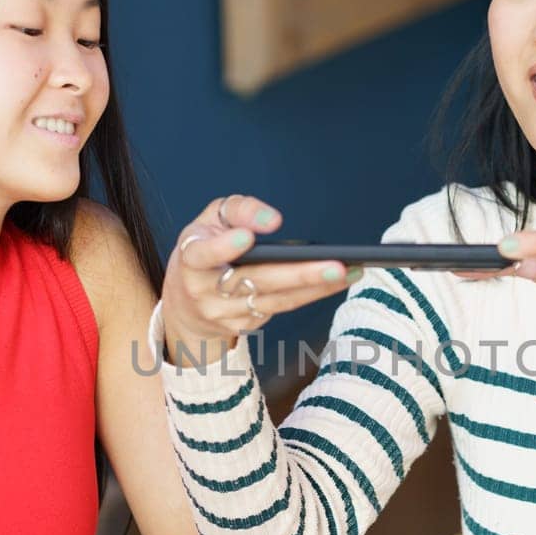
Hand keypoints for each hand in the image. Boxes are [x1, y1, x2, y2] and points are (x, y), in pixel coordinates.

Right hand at [160, 194, 359, 364]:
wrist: (185, 304)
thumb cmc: (205, 247)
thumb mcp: (210, 218)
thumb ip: (238, 210)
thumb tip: (272, 220)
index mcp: (191, 259)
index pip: (203, 254)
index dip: (223, 247)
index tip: (246, 238)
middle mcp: (205, 291)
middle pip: (256, 281)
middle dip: (298, 274)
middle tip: (335, 264)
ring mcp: (226, 313)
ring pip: (277, 299)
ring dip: (317, 286)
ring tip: (350, 270)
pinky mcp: (246, 324)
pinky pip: (284, 308)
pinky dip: (313, 293)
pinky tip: (339, 280)